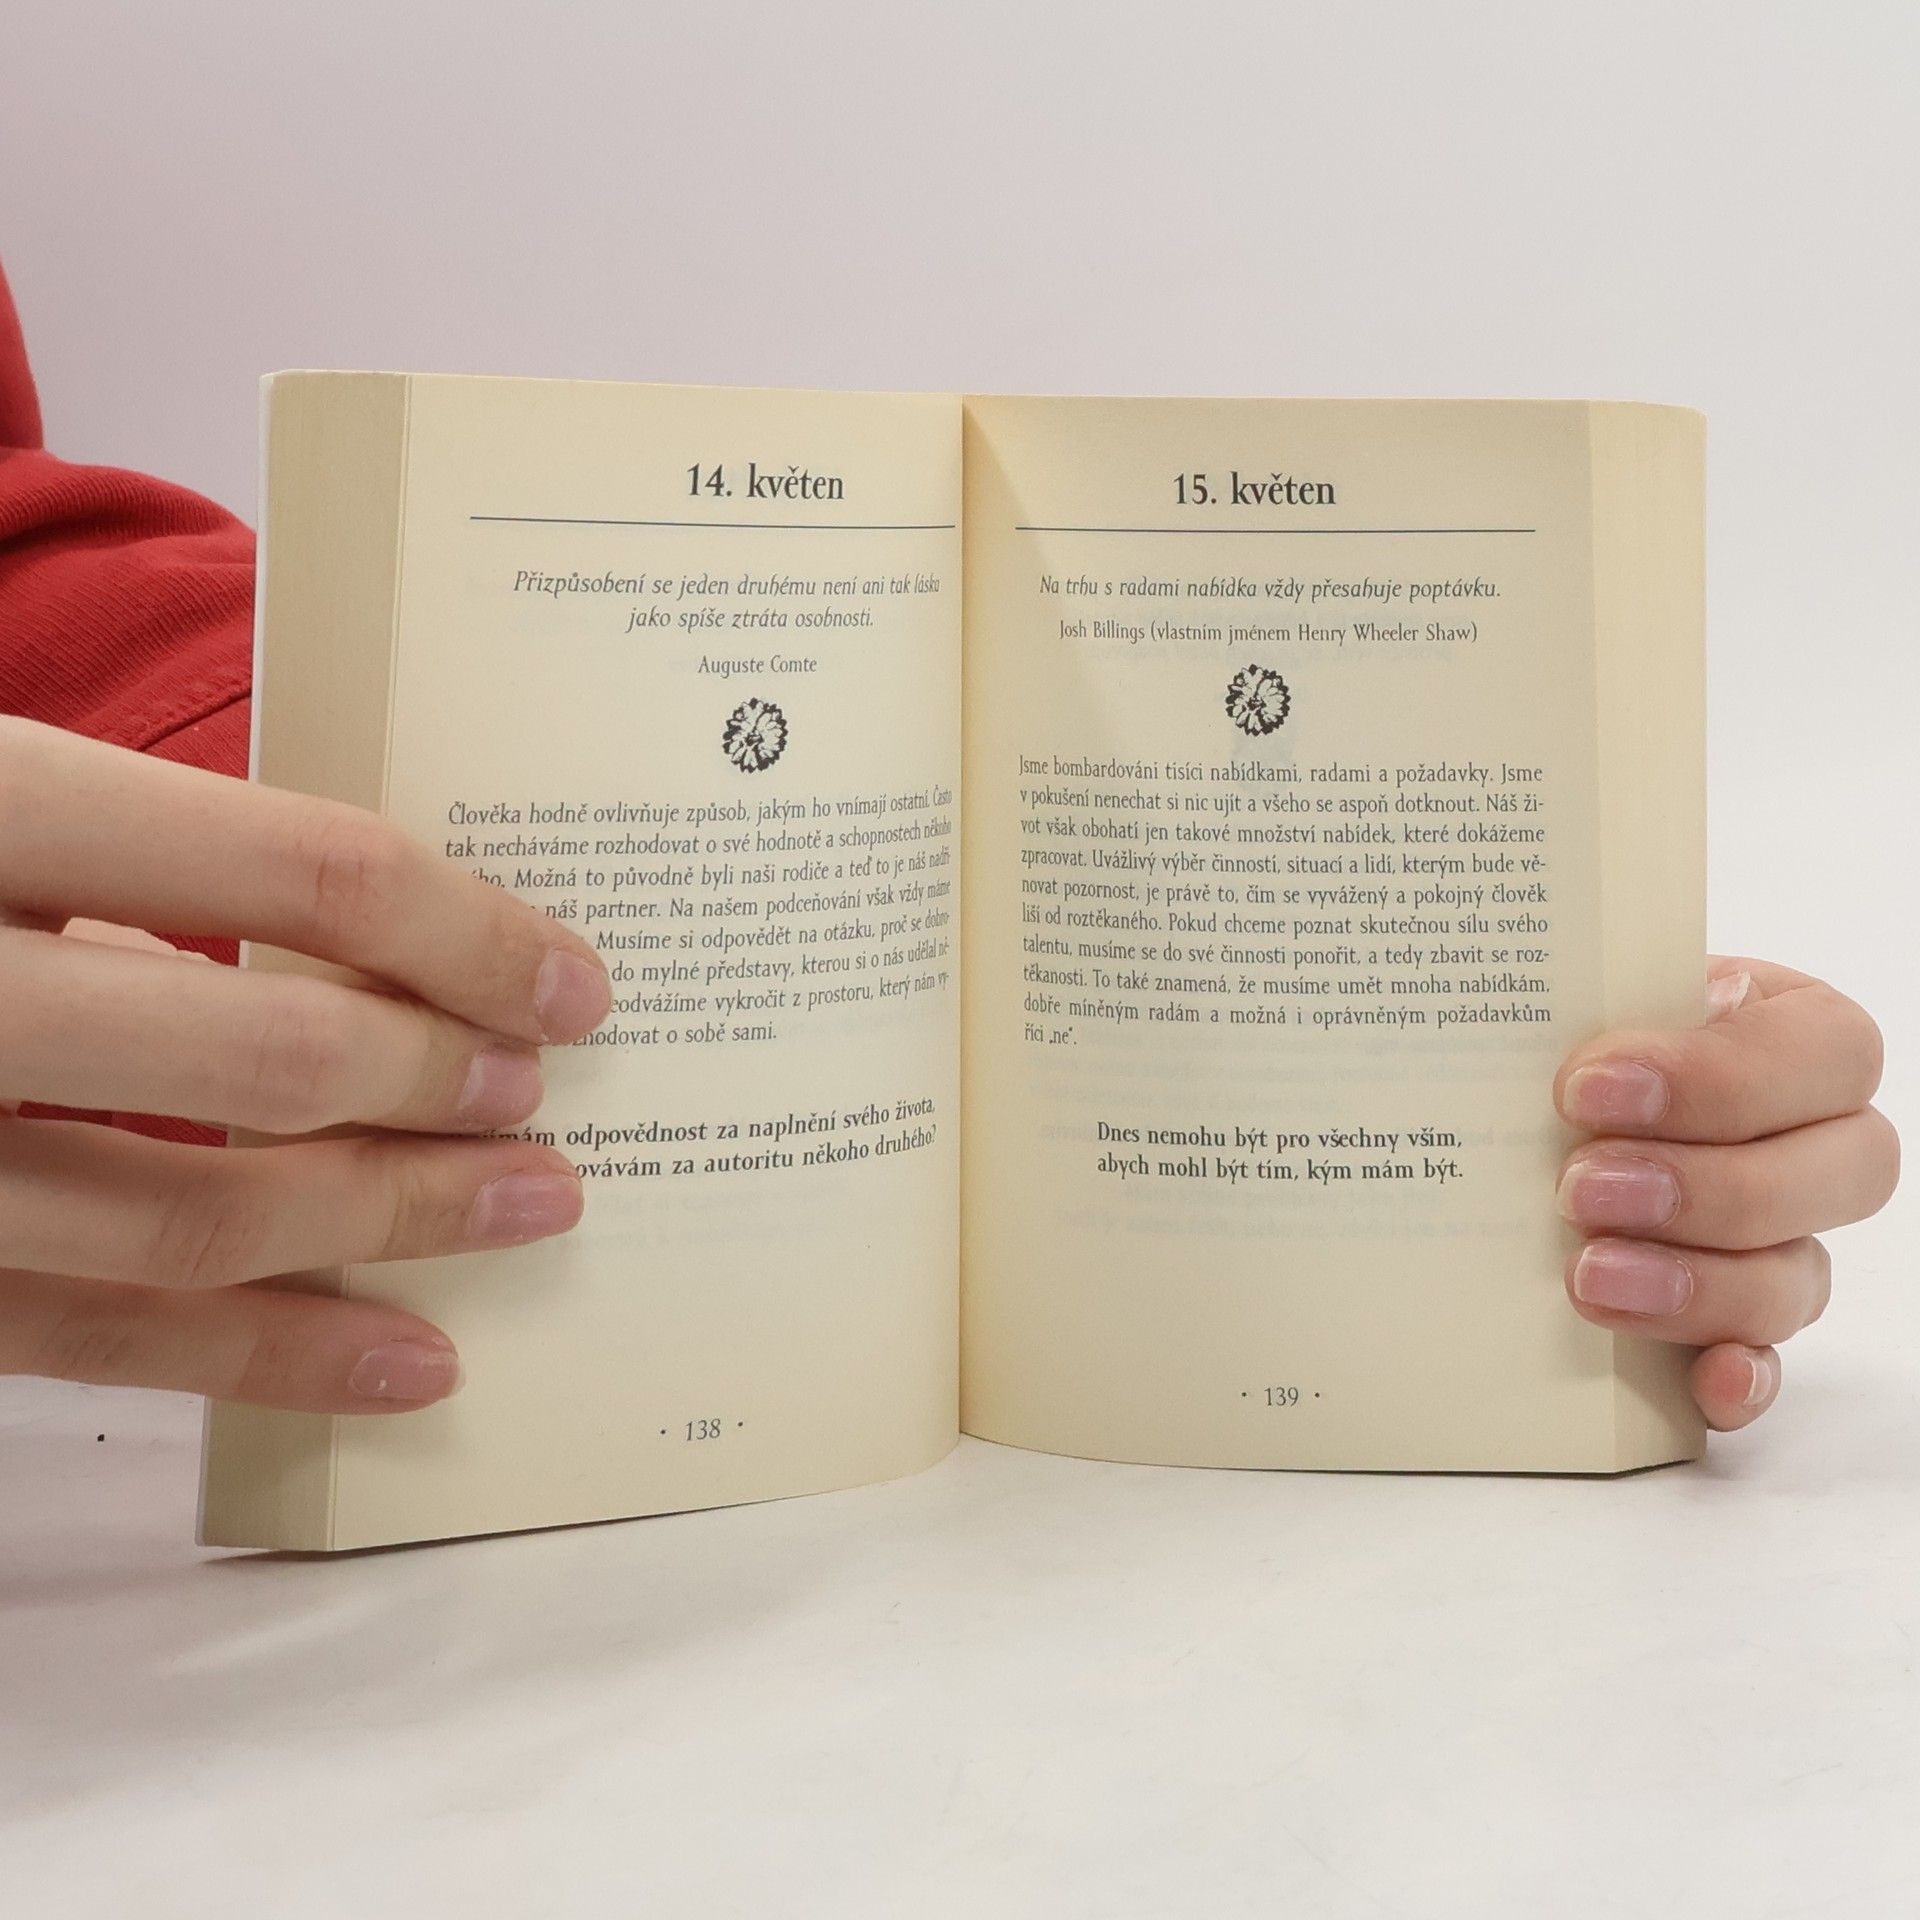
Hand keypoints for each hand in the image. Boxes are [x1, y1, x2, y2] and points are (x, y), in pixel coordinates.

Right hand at [0, 719, 611, 1412]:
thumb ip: (139, 847)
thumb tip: (371, 942)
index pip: (301, 869)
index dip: (465, 930)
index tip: (572, 982)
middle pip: (265, 1057)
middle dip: (438, 1083)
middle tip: (544, 1102)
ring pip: (191, 1217)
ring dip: (386, 1227)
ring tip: (524, 1216)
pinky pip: (94, 1338)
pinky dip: (263, 1356)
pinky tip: (398, 1360)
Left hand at [1554, 958, 1897, 1429]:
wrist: (1515, 1095)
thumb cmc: (1560, 1027)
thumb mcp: (1581, 993)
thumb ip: (1607, 995)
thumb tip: (1633, 1024)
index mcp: (1796, 1030)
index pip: (1827, 1052)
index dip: (1718, 1079)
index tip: (1585, 1089)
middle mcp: (1816, 1136)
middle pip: (1844, 1171)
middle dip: (1708, 1187)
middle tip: (1580, 1189)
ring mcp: (1785, 1236)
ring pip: (1799, 1276)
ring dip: (1699, 1283)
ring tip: (1585, 1274)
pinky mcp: (1735, 1319)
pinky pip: (1767, 1362)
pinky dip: (1741, 1379)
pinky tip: (1707, 1381)